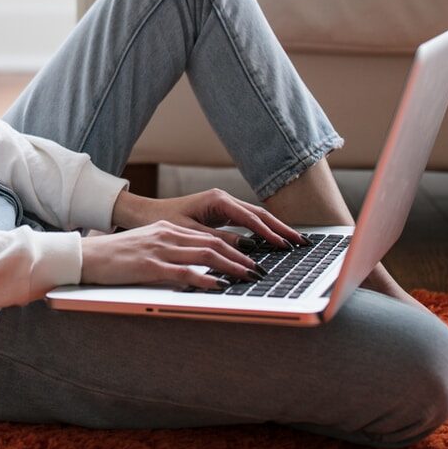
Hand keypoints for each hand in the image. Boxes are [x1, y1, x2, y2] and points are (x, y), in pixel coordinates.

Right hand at [81, 219, 270, 289]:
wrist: (86, 256)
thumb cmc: (114, 257)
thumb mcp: (146, 247)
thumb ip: (169, 252)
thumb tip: (194, 268)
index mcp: (167, 229)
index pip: (208, 237)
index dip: (233, 248)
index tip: (251, 259)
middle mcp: (167, 235)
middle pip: (212, 244)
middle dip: (240, 257)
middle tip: (259, 270)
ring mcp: (159, 249)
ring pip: (204, 255)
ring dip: (231, 267)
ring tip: (248, 277)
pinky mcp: (149, 266)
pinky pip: (183, 272)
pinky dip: (205, 279)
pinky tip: (219, 286)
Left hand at [111, 187, 306, 248]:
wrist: (146, 214)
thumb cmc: (163, 221)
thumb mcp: (190, 233)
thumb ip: (218, 240)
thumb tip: (247, 249)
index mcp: (217, 200)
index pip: (251, 218)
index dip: (269, 233)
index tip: (285, 246)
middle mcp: (224, 199)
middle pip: (260, 214)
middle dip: (282, 229)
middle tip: (302, 243)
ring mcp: (224, 205)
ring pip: (256, 218)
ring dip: (275, 230)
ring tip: (295, 243)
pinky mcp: (222, 213)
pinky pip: (247, 222)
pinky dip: (262, 231)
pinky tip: (274, 242)